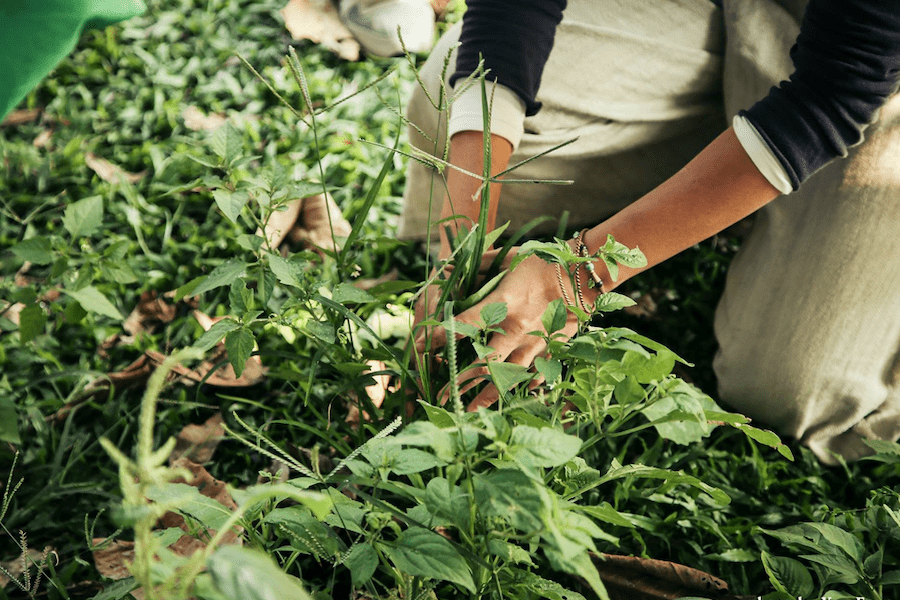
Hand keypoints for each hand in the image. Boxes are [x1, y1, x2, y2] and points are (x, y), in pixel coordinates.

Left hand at [415, 248, 589, 410]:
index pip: (464, 324)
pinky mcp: (552, 349)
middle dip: (459, 381)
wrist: (586, 272)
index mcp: (504, 303)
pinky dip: (520, 387)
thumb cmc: (544, 260)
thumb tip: (448, 271)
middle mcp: (518, 329)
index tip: (418, 346)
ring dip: (486, 396)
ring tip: (468, 410)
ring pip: (508, 377)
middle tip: (439, 395)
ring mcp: (537, 342)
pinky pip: (534, 374)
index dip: (439, 336)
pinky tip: (508, 398)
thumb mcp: (508, 258)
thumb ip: (477, 266)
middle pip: (484, 363)